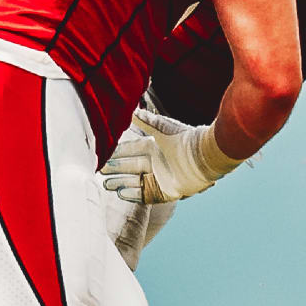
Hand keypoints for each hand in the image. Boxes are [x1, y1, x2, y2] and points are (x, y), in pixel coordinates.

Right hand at [100, 109, 241, 203]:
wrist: (206, 156)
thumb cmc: (186, 139)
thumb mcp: (164, 129)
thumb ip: (147, 121)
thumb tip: (132, 110)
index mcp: (156, 147)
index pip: (133, 150)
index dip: (119, 152)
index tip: (104, 154)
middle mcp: (158, 163)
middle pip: (132, 167)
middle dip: (116, 169)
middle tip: (99, 171)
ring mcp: (162, 177)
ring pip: (136, 181)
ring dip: (121, 183)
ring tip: (106, 184)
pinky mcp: (168, 191)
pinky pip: (148, 194)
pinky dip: (134, 195)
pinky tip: (121, 194)